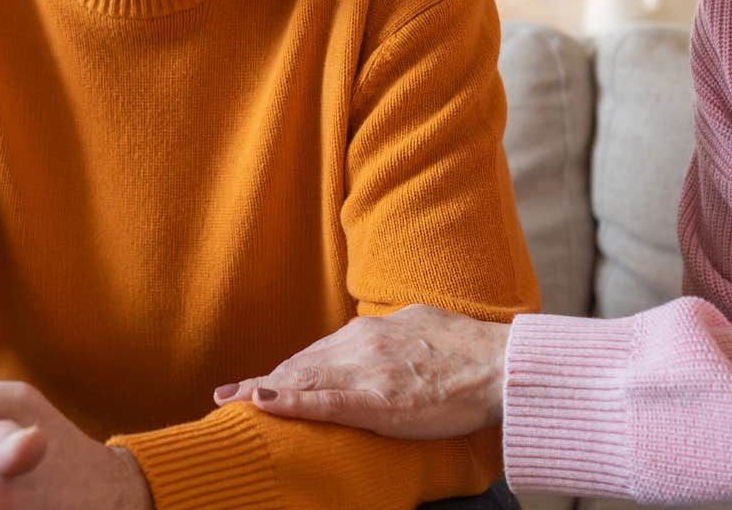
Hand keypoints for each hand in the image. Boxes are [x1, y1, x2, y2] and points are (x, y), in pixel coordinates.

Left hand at [212, 304, 510, 439]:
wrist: (501, 366)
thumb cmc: (472, 352)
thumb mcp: (424, 329)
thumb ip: (397, 337)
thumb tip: (387, 341)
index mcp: (375, 331)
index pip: (322, 352)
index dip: (290, 368)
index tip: (264, 379)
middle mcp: (363, 344)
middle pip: (303, 364)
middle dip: (266, 379)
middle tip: (230, 393)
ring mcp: (367, 371)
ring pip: (303, 379)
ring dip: (263, 388)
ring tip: (230, 399)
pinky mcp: (375, 400)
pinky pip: (321, 401)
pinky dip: (288, 402)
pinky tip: (260, 402)